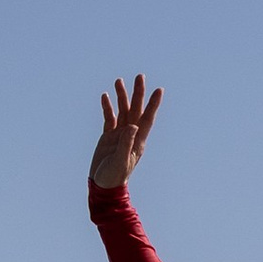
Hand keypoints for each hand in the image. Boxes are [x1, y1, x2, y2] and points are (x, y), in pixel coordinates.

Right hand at [90, 73, 162, 189]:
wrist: (103, 185)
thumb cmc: (114, 177)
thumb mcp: (120, 161)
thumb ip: (126, 144)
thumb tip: (134, 126)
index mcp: (138, 141)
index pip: (147, 118)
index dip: (153, 104)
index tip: (159, 90)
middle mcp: (131, 134)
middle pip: (136, 109)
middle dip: (138, 93)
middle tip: (140, 76)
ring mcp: (119, 134)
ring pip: (122, 111)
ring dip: (122, 96)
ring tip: (119, 81)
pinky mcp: (108, 137)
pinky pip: (109, 118)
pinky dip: (108, 107)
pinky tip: (105, 97)